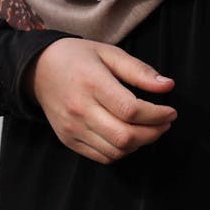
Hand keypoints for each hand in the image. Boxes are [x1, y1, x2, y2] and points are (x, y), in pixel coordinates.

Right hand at [31, 40, 176, 165]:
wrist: (39, 70)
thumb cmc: (78, 58)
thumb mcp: (109, 54)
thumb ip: (139, 71)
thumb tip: (167, 86)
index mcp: (92, 83)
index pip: (131, 110)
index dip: (157, 115)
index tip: (170, 111)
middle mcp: (80, 109)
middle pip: (125, 136)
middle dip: (153, 133)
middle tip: (165, 123)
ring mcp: (72, 128)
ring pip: (116, 150)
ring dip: (140, 144)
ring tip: (150, 129)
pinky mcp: (68, 140)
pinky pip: (102, 156)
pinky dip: (122, 151)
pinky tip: (130, 137)